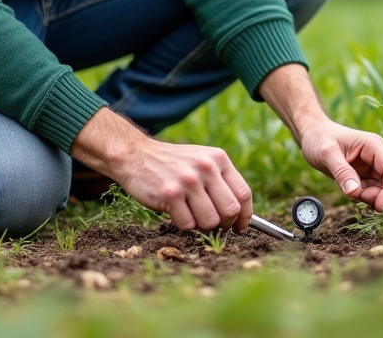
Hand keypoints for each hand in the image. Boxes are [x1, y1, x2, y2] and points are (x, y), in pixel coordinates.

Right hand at [117, 140, 253, 232]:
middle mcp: (205, 168)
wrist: (137, 155)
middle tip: (213, 225)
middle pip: (230, 211)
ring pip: (210, 222)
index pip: (243, 194)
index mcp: (218, 159)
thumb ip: (221, 181)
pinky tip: (175, 211)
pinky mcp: (170, 195)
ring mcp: (188, 181)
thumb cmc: (173, 164)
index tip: (240, 227)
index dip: (245, 216)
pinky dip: (183, 224)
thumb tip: (241, 216)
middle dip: (225, 224)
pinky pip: (187, 225)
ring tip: (191, 214)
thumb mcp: (202, 161)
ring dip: (202, 226)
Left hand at [257, 63, 382, 210]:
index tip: (379, 206)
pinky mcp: (365, 175)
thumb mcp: (326, 153)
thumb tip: (354, 192)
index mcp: (373, 146)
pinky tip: (348, 189)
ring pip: (382, 190)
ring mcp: (372, 166)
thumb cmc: (318, 138)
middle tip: (354, 196)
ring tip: (347, 190)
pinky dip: (362, 196)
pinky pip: (371, 191)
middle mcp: (377, 156)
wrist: (312, 134)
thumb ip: (341, 172)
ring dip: (368, 197)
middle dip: (377, 195)